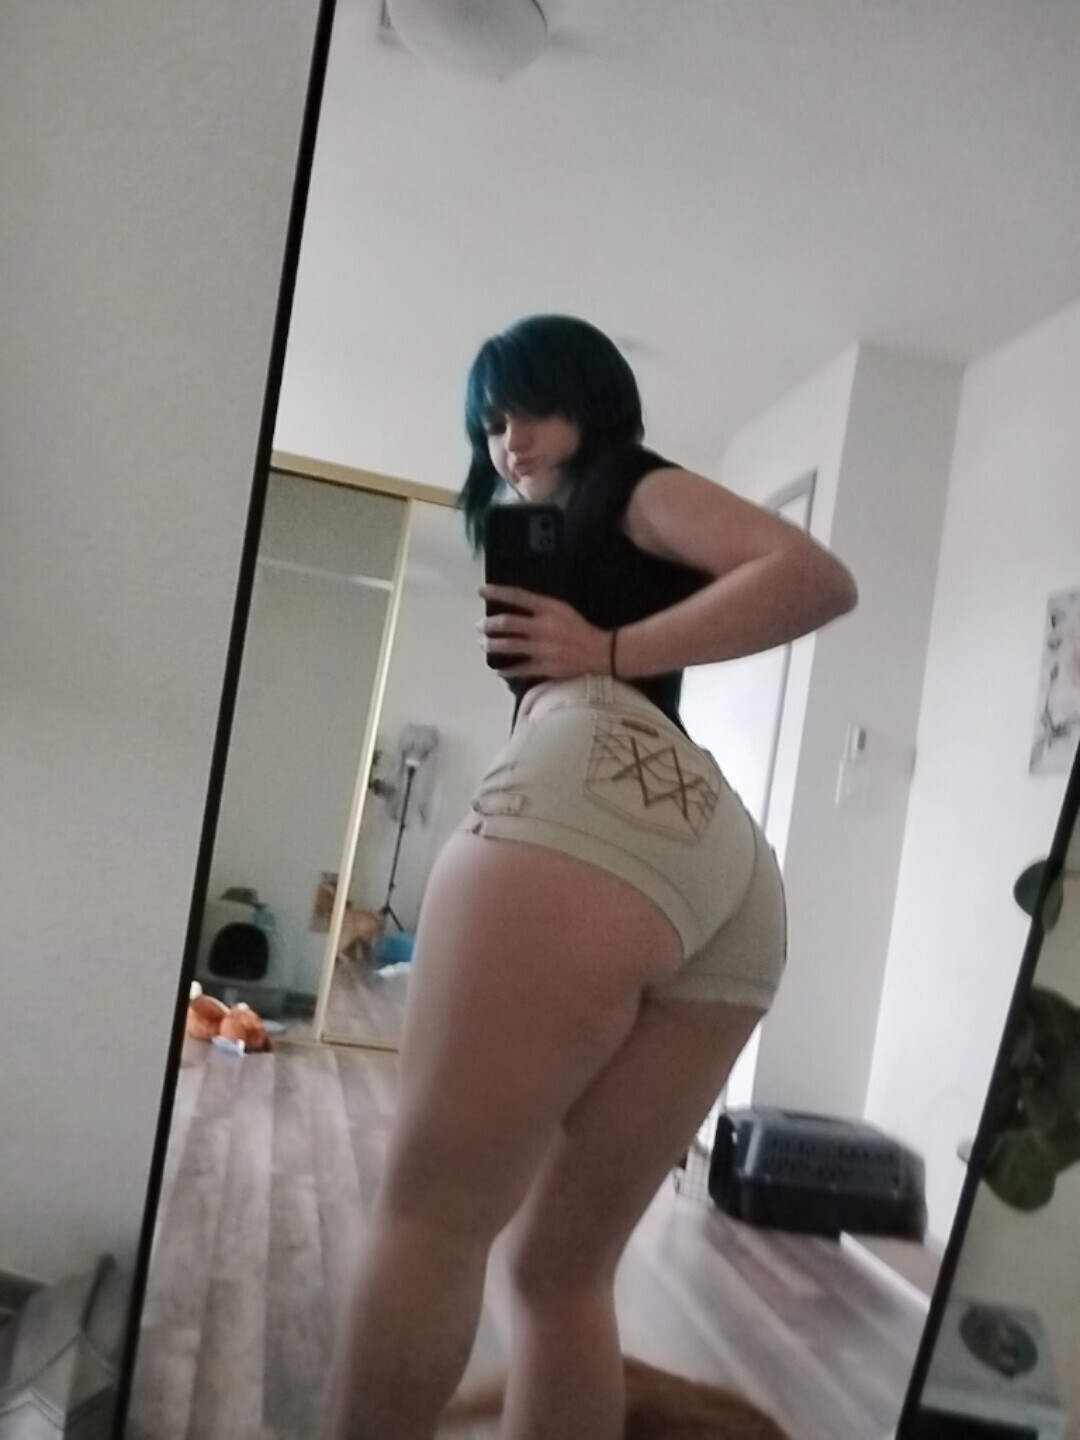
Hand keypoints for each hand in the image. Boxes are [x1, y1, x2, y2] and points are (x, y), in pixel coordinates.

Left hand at [479, 584, 609, 678]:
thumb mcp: (561, 609)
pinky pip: (520, 668)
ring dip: (491, 645)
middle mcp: (542, 627)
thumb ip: (540, 606)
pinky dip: (506, 670)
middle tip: (479, 625)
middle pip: (507, 623)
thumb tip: (514, 605)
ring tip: (482, 643)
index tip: (481, 590)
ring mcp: (542, 648)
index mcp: (548, 608)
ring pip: (509, 646)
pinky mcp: (544, 666)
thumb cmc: (577, 627)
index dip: (497, 592)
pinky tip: (497, 669)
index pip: (517, 596)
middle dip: (488, 624)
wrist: (598, 651)